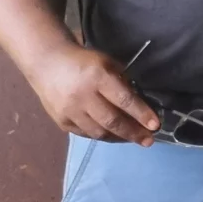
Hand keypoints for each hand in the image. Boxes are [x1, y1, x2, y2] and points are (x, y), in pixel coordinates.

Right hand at [26, 46, 161, 144]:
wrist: (47, 64)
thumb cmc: (83, 62)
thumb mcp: (107, 63)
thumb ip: (123, 82)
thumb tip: (140, 105)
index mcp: (97, 77)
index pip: (124, 100)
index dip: (141, 114)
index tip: (155, 125)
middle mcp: (83, 96)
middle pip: (112, 121)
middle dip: (133, 133)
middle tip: (148, 140)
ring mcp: (69, 111)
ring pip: (99, 132)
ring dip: (119, 138)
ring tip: (133, 138)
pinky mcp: (61, 121)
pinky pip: (86, 134)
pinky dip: (102, 136)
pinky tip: (113, 136)